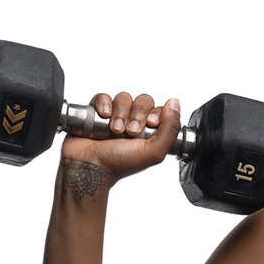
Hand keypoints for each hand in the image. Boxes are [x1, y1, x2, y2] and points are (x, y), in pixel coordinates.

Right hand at [60, 92, 182, 183]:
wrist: (89, 167)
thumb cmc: (118, 164)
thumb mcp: (154, 152)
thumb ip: (170, 129)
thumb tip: (175, 103)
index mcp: (149, 131)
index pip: (159, 109)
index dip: (155, 114)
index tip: (149, 125)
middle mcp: (133, 122)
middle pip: (143, 101)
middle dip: (137, 114)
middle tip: (130, 131)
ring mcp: (115, 116)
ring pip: (124, 97)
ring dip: (120, 113)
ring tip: (114, 130)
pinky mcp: (97, 111)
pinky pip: (104, 96)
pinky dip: (104, 104)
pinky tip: (103, 116)